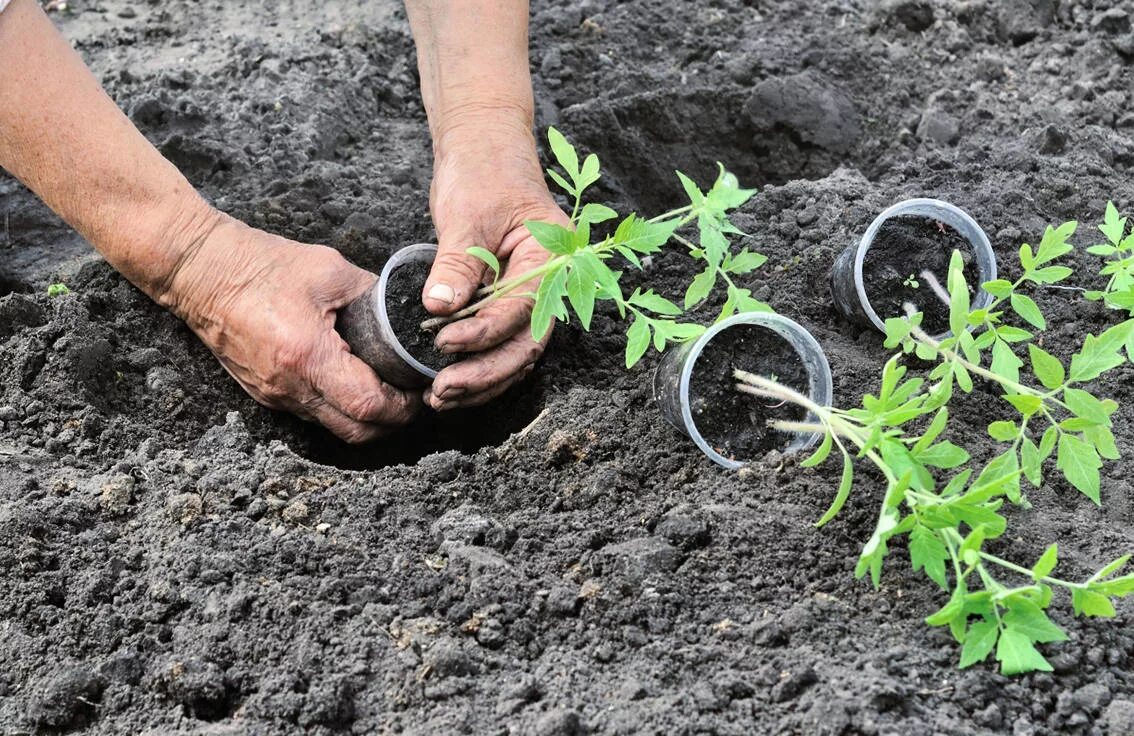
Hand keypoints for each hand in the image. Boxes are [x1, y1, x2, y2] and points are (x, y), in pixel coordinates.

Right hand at [161, 212, 418, 441]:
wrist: (198, 271)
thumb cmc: (259, 264)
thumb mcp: (328, 270)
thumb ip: (371, 294)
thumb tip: (403, 311)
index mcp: (308, 355)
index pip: (368, 405)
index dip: (401, 406)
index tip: (419, 390)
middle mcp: (289, 386)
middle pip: (355, 432)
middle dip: (390, 422)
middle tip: (409, 397)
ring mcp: (274, 395)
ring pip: (332, 427)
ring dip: (364, 418)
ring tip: (386, 389)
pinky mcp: (263, 393)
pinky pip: (311, 413)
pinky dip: (338, 407)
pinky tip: (351, 381)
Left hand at [422, 113, 569, 409]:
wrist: (484, 148)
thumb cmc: (483, 170)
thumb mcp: (466, 214)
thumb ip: (457, 263)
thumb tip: (439, 308)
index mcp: (551, 256)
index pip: (522, 308)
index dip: (484, 332)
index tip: (444, 342)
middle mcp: (549, 282)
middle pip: (525, 344)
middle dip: (485, 373)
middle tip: (442, 391)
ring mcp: (530, 295)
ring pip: (515, 353)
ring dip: (481, 380)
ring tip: (439, 397)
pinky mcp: (508, 301)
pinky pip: (500, 343)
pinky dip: (477, 365)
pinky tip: (449, 383)